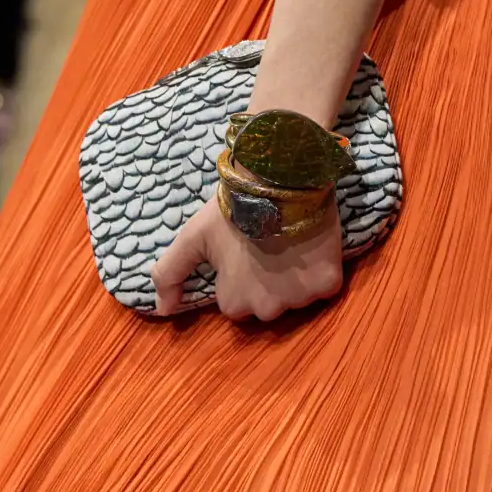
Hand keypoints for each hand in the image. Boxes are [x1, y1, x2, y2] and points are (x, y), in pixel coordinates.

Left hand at [151, 196, 343, 320]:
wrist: (278, 181)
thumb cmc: (232, 210)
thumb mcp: (192, 238)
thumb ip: (170, 274)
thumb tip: (162, 310)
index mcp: (234, 304)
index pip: (237, 302)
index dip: (241, 276)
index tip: (245, 251)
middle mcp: (267, 310)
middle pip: (269, 303)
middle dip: (269, 281)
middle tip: (269, 246)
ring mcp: (300, 299)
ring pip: (298, 296)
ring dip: (296, 277)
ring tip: (290, 244)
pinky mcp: (328, 285)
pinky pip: (326, 286)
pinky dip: (321, 270)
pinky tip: (312, 247)